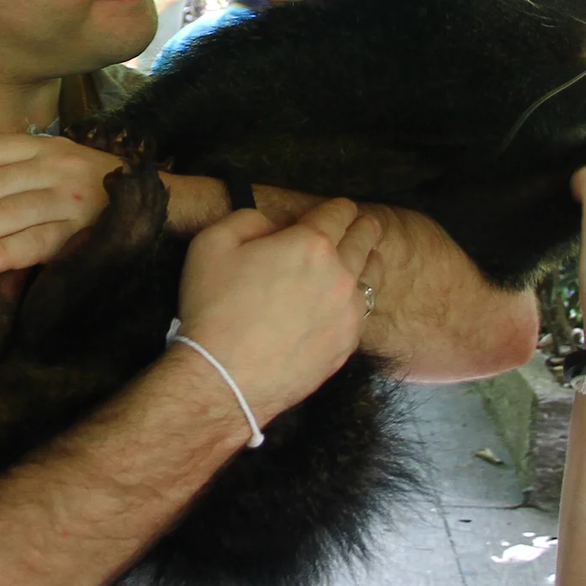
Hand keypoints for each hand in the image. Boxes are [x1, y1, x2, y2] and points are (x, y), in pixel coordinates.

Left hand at [0, 133, 124, 276]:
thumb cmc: (90, 192)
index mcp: (41, 146)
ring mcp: (72, 198)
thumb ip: (9, 179)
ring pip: (6, 214)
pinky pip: (36, 243)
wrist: (159, 204)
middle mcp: (55, 165)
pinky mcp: (85, 232)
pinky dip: (1, 254)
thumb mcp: (51, 170)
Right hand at [173, 198, 381, 422]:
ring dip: (370, 259)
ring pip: (373, 274)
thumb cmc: (213, 309)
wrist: (225, 377)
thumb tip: (272, 225)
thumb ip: (247, 220)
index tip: (338, 209)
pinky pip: (364, 311)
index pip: (339, 213)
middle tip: (360, 225)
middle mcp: (340, 274)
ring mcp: (348, 312)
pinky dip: (359, 299)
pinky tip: (348, 300)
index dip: (339, 207)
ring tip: (365, 257)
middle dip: (362, 227)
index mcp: (310, 244)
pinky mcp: (347, 343)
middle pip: (365, 239)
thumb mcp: (211, 244)